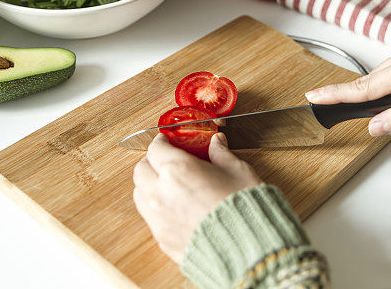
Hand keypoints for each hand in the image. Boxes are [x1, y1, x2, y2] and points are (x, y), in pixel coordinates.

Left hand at [132, 132, 261, 263]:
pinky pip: (151, 218)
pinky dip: (157, 208)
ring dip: (149, 185)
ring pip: (140, 194)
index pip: (155, 149)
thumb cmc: (245, 209)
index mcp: (177, 170)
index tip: (168, 141)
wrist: (250, 249)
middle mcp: (161, 194)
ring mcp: (159, 219)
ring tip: (168, 184)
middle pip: (141, 170)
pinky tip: (176, 207)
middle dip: (152, 162)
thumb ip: (220, 154)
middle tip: (166, 160)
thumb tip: (216, 143)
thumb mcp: (237, 171)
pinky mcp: (163, 239)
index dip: (161, 141)